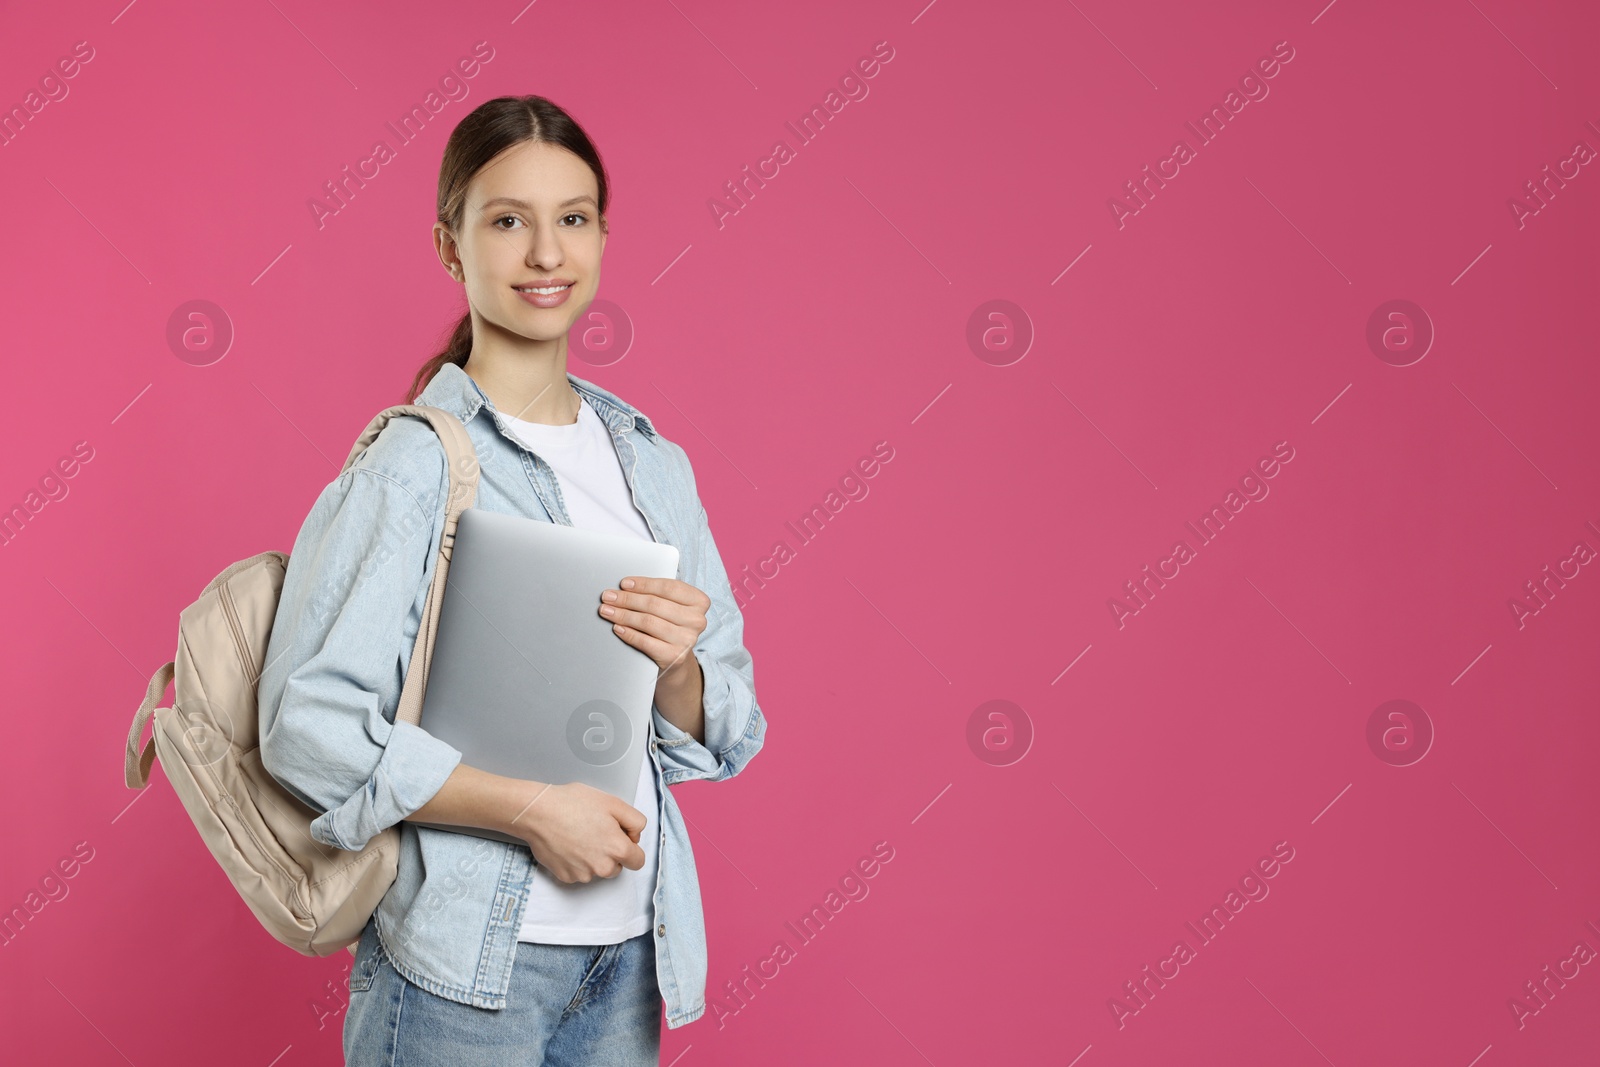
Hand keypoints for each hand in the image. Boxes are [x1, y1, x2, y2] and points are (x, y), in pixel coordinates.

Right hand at [505, 780, 646, 883]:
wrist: (538, 812)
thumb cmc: (573, 804)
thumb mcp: (613, 803)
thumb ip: (635, 821)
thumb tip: (635, 836)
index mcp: (618, 849)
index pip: (638, 861)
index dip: (631, 847)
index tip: (621, 838)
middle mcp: (603, 867)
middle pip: (617, 866)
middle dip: (611, 853)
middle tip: (596, 832)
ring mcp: (583, 875)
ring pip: (597, 870)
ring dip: (593, 858)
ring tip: (579, 836)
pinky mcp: (566, 877)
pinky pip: (579, 873)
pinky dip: (576, 862)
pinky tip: (568, 844)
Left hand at [599, 576, 709, 681]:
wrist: (677, 659)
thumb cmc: (671, 625)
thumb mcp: (671, 606)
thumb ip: (656, 594)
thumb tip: (625, 587)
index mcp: (699, 601)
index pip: (668, 588)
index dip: (643, 584)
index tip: (623, 584)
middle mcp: (696, 620)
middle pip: (654, 604)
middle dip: (627, 599)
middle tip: (608, 597)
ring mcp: (687, 639)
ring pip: (648, 622)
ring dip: (623, 615)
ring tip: (607, 611)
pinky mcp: (674, 656)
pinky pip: (645, 641)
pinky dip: (628, 633)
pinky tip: (617, 627)